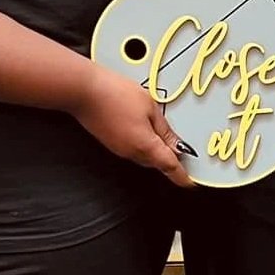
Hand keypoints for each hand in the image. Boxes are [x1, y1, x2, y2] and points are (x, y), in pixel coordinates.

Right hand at [71, 66, 192, 187]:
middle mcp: (131, 152)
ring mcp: (118, 149)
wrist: (84, 91)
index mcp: (145, 146)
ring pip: (144, 156)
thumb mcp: (150, 107)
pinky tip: (143, 127)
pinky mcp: (110, 142)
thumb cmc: (115, 94)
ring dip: (155, 149)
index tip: (190, 183)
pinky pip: (132, 149)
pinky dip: (142, 143)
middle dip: (170, 158)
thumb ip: (164, 129)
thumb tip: (176, 144)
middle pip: (157, 162)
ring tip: (161, 131)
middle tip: (181, 148)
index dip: (182, 177)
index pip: (169, 167)